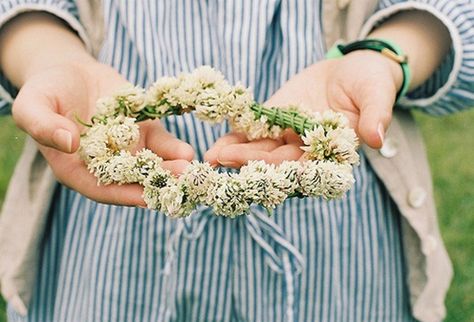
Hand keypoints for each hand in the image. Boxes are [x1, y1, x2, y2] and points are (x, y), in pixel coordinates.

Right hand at [12, 61, 193, 205]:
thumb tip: (68, 143)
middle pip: (133, 182)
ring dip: (172, 170)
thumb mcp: (33, 105)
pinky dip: (175, 149)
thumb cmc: (46, 91)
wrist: (70, 71)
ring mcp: (128, 150)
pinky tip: (188, 151)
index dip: (124, 194)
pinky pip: (161, 144)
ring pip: (152, 166)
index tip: (146, 198)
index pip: (101, 188)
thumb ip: (43, 125)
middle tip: (179, 185)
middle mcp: (106, 164)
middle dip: (156, 185)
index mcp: (76, 168)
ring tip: (190, 170)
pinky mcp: (144, 133)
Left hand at [205, 50, 401, 167]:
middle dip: (251, 162)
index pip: (310, 167)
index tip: (264, 172)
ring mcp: (288, 138)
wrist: (352, 70)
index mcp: (333, 152)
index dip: (287, 170)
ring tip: (211, 156)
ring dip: (236, 154)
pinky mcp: (274, 122)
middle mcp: (307, 151)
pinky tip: (215, 144)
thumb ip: (376, 115)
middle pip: (278, 162)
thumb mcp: (377, 94)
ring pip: (261, 151)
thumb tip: (377, 139)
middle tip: (223, 160)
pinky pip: (253, 133)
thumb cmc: (370, 82)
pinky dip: (235, 138)